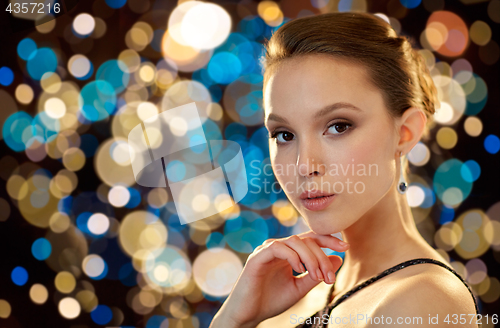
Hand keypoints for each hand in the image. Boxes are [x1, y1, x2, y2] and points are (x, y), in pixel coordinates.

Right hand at [209, 231, 348, 327]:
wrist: (248, 315)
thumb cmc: (271, 301)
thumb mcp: (300, 288)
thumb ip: (316, 273)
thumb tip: (338, 259)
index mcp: (288, 253)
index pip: (310, 239)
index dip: (328, 240)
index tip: (345, 248)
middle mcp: (277, 248)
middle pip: (306, 240)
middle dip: (322, 256)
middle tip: (329, 277)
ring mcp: (266, 250)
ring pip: (294, 241)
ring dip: (310, 257)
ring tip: (317, 275)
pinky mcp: (257, 257)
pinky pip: (277, 247)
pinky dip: (292, 256)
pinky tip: (299, 269)